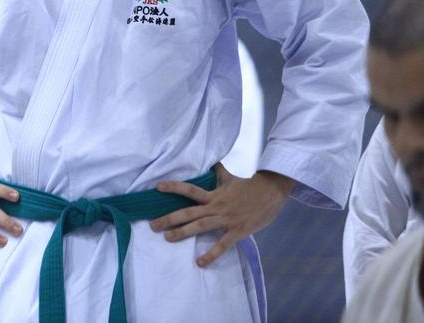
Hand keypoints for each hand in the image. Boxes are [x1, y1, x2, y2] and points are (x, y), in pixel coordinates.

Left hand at [149, 164, 292, 267]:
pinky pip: (222, 245)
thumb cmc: (249, 187)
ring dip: (182, 233)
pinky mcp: (237, 231)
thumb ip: (219, 172)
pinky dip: (211, 254)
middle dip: (169, 219)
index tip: (158, 187)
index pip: (190, 190)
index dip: (174, 187)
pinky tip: (200, 262)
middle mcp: (216, 206)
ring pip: (200, 227)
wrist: (271, 192)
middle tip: (153, 225)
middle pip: (189, 212)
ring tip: (167, 238)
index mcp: (213, 194)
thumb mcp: (230, 178)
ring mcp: (225, 219)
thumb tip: (212, 160)